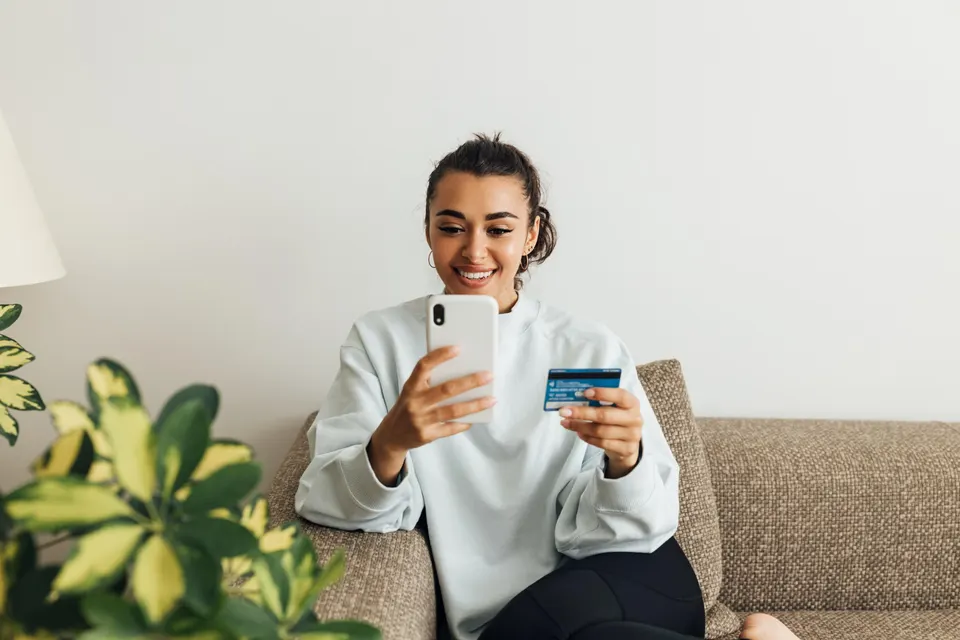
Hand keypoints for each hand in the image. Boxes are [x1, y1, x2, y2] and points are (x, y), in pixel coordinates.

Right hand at [368, 346, 494, 483]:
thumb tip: (461, 370)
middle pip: (446, 389)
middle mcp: (415, 403)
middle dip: (470, 382)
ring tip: (492, 399)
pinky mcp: (427, 435)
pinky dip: (465, 423)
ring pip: (453, 410)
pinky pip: (451, 428)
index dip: (439, 356)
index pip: (423, 366)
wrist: (392, 435)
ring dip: (475, 404)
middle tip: (488, 375)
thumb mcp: (412, 391)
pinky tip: (477, 418)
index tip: (458, 348)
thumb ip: (429, 381)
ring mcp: (421, 420)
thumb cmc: (409, 406)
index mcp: (411, 387)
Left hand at [559, 387, 643, 478]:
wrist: (629, 444)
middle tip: (564, 411)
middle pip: (605, 415)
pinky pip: (602, 443)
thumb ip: (600, 401)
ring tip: (566, 422)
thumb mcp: (615, 407)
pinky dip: (587, 437)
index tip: (585, 393)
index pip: (620, 395)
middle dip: (582, 413)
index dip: (603, 393)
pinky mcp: (625, 449)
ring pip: (600, 431)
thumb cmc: (617, 419)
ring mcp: (631, 436)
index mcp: (632, 403)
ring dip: (580, 426)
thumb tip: (575, 396)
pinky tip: (578, 432)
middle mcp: (635, 419)